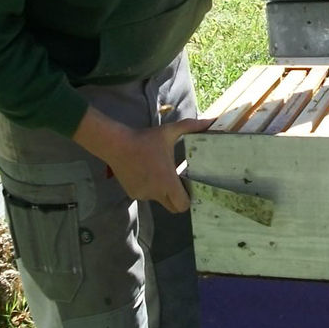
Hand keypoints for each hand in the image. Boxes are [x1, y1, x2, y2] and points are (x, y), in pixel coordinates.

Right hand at [72, 106, 212, 211]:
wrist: (116, 144)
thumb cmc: (145, 139)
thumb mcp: (169, 131)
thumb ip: (191, 126)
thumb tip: (212, 120)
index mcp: (167, 181)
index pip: (183, 205)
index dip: (188, 198)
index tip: (188, 186)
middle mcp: (156, 193)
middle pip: (173, 208)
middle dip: (178, 199)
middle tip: (178, 184)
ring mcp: (143, 195)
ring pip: (159, 200)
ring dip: (162, 191)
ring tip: (158, 172)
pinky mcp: (133, 194)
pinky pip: (147, 195)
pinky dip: (149, 188)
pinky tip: (145, 173)